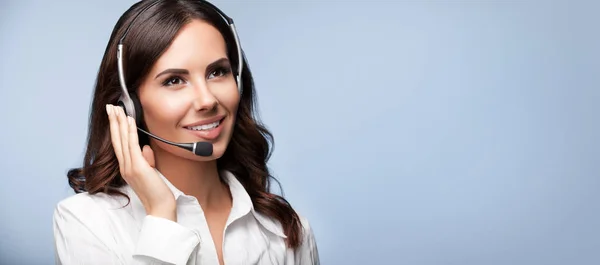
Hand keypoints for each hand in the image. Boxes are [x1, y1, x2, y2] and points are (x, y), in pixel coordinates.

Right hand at [106, 104, 176, 220]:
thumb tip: (146, 148)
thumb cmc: (157, 192)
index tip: (114, 116)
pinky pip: (132, 145)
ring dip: (119, 122)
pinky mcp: (137, 167)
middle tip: (110, 107)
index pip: (119, 145)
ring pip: (122, 140)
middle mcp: (125, 166)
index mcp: (127, 168)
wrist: (160, 207)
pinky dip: (130, 131)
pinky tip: (129, 121)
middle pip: (117, 140)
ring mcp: (129, 167)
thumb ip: (147, 160)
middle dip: (113, 122)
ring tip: (117, 109)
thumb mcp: (151, 172)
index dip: (115, 129)